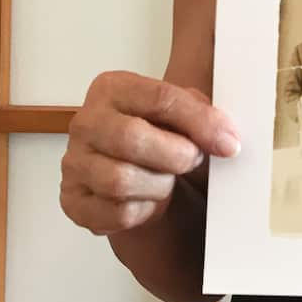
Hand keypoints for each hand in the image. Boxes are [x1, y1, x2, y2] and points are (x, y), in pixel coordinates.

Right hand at [61, 71, 241, 235]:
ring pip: (120, 180)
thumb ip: (202, 114)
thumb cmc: (160, 135)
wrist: (136, 171)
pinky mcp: (73, 201)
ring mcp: (74, 163)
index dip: (200, 121)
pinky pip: (116, 213)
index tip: (228, 142)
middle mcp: (85, 122)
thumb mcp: (181, 112)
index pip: (159, 98)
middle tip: (194, 160)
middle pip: (132, 138)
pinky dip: (145, 211)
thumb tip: (225, 137)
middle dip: (176, 155)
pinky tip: (150, 199)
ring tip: (168, 179)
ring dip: (159, 185)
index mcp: (111, 88)